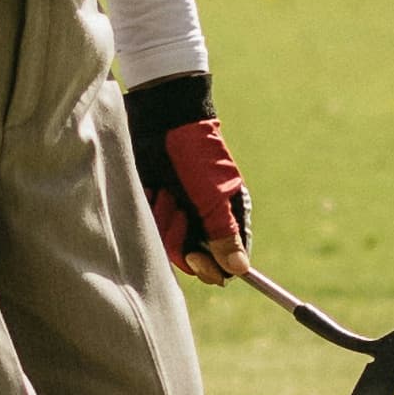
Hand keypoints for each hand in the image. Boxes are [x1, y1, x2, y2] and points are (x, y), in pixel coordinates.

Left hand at [126, 67, 247, 281]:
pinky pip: (154, 229)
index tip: (196, 257)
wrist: (163, 124)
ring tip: (167, 193)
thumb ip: (224, 236)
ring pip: (171, 245)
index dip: (212, 266)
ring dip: (166, 221)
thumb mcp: (212, 198)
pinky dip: (152, 212)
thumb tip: (240, 270)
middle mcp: (208, 221)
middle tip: (179, 213)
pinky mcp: (161, 208)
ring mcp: (183, 215)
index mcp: (230, 218)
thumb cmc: (195, 158)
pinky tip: (154, 190)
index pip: (228, 261)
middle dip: (182, 239)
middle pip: (196, 259)